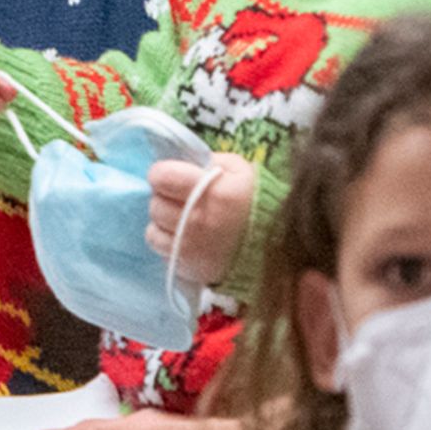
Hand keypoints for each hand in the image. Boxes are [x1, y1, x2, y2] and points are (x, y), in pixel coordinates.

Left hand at [145, 156, 256, 282]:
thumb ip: (209, 162)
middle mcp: (199, 222)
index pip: (161, 176)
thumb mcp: (242, 172)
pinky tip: (187, 237)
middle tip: (181, 199)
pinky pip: (162, 250)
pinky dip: (169, 242)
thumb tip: (182, 161)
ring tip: (183, 219)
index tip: (171, 176)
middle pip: (155, 203)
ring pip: (153, 229)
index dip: (163, 173)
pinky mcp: (189, 268)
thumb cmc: (258, 203)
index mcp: (214, 193)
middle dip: (165, 198)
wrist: (277, 248)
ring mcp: (192, 248)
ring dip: (164, 222)